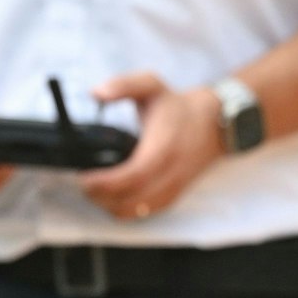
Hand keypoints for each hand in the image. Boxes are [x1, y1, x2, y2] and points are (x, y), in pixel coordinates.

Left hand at [79, 71, 223, 219]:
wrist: (215, 124)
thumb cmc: (178, 106)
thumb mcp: (151, 85)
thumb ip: (123, 85)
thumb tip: (96, 93)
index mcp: (162, 148)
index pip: (132, 177)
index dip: (105, 183)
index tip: (83, 178)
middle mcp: (170, 173)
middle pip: (132, 200)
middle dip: (100, 197)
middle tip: (81, 183)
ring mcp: (173, 187)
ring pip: (138, 211)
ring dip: (111, 206)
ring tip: (93, 190)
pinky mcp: (174, 195)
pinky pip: (147, 212)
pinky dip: (126, 210)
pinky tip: (111, 197)